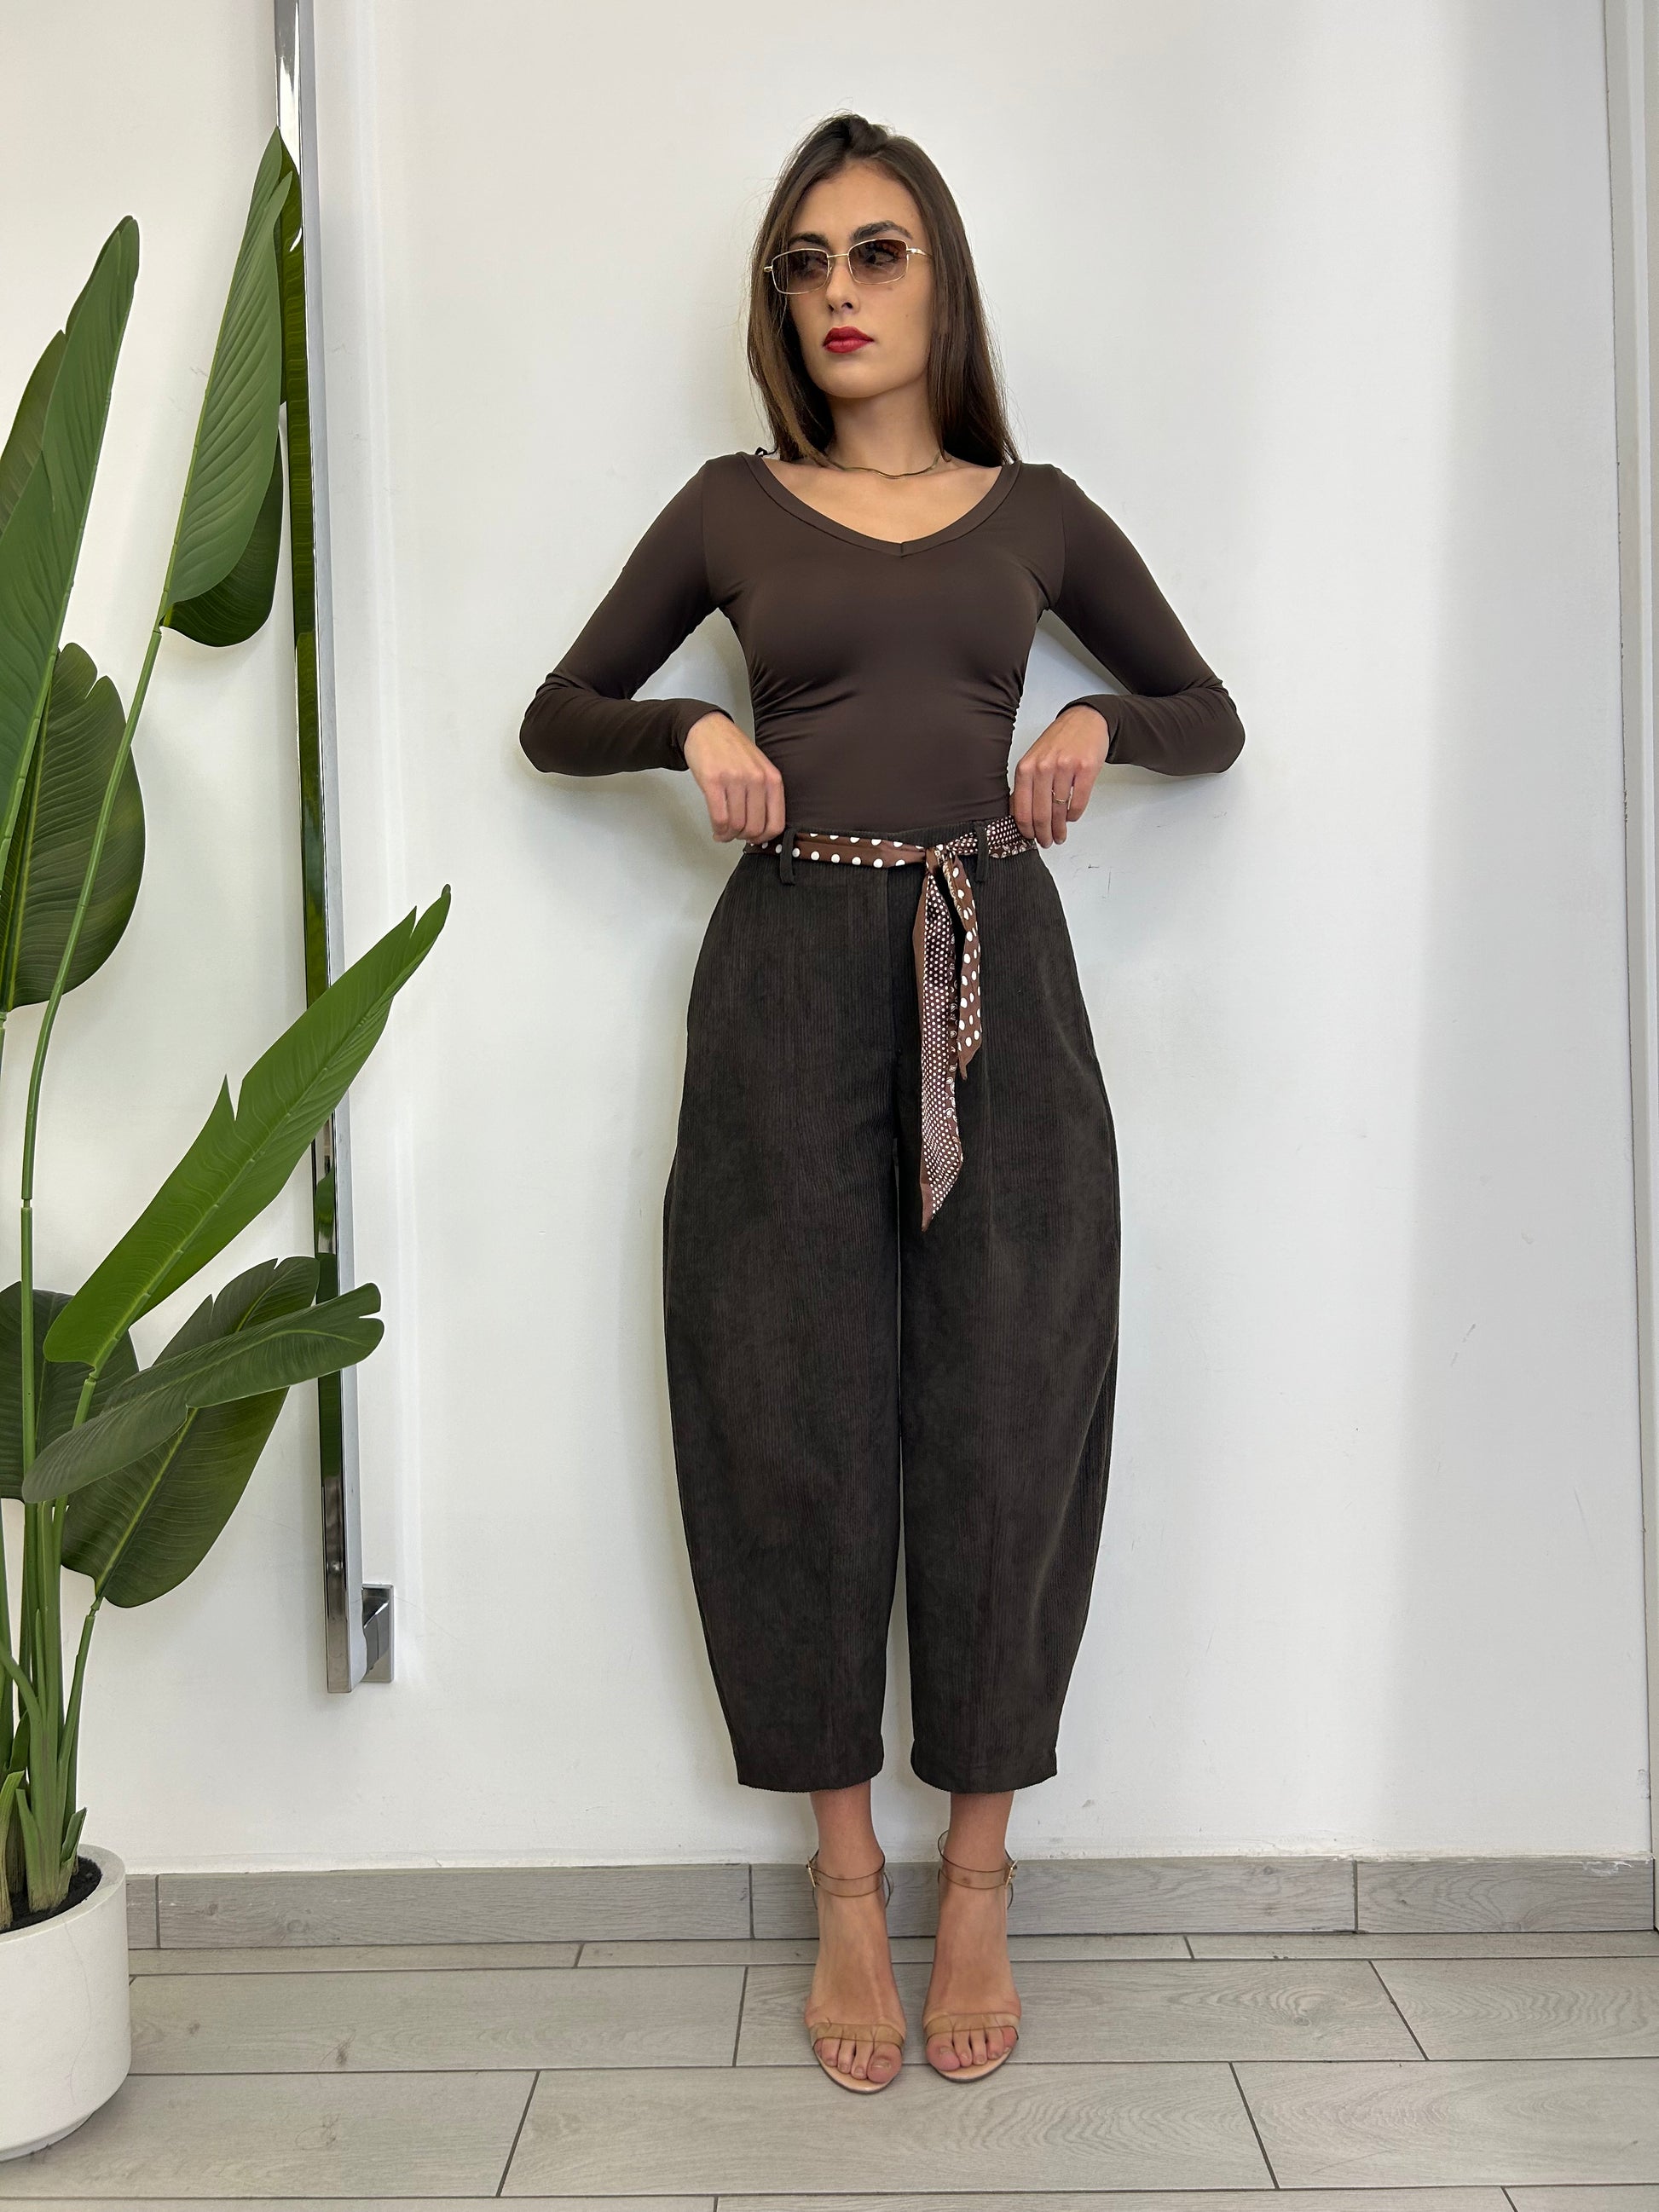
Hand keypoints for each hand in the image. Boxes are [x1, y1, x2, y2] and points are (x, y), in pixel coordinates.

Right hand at [682, 712, 785, 843]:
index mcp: (772, 778)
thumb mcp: (760, 769)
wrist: (708, 728)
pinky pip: (719, 818)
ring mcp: (735, 779)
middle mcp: (756, 779)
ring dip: (728, 835)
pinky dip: (717, 829)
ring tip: (723, 832)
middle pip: (754, 828)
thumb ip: (765, 795)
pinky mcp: (713, 781)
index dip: (763, 838)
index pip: (776, 824)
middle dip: (742, 837)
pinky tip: (716, 828)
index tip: (754, 839)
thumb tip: (762, 829)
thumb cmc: (733, 749)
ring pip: (736, 825)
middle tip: (735, 835)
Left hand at [1010, 704, 1109, 845]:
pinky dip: (1074, 815)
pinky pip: (1078, 803)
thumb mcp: (1034, 759)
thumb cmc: (1059, 741)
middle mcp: (1043, 767)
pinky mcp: (1086, 769)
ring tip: (1060, 835)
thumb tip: (1021, 815)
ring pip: (1060, 811)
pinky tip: (1071, 817)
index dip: (1027, 830)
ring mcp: (1065, 768)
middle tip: (1047, 842)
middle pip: (1041, 814)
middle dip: (1044, 834)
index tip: (1030, 838)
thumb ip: (1026, 784)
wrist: (1085, 721)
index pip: (1022, 809)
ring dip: (1060, 829)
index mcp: (1026, 767)